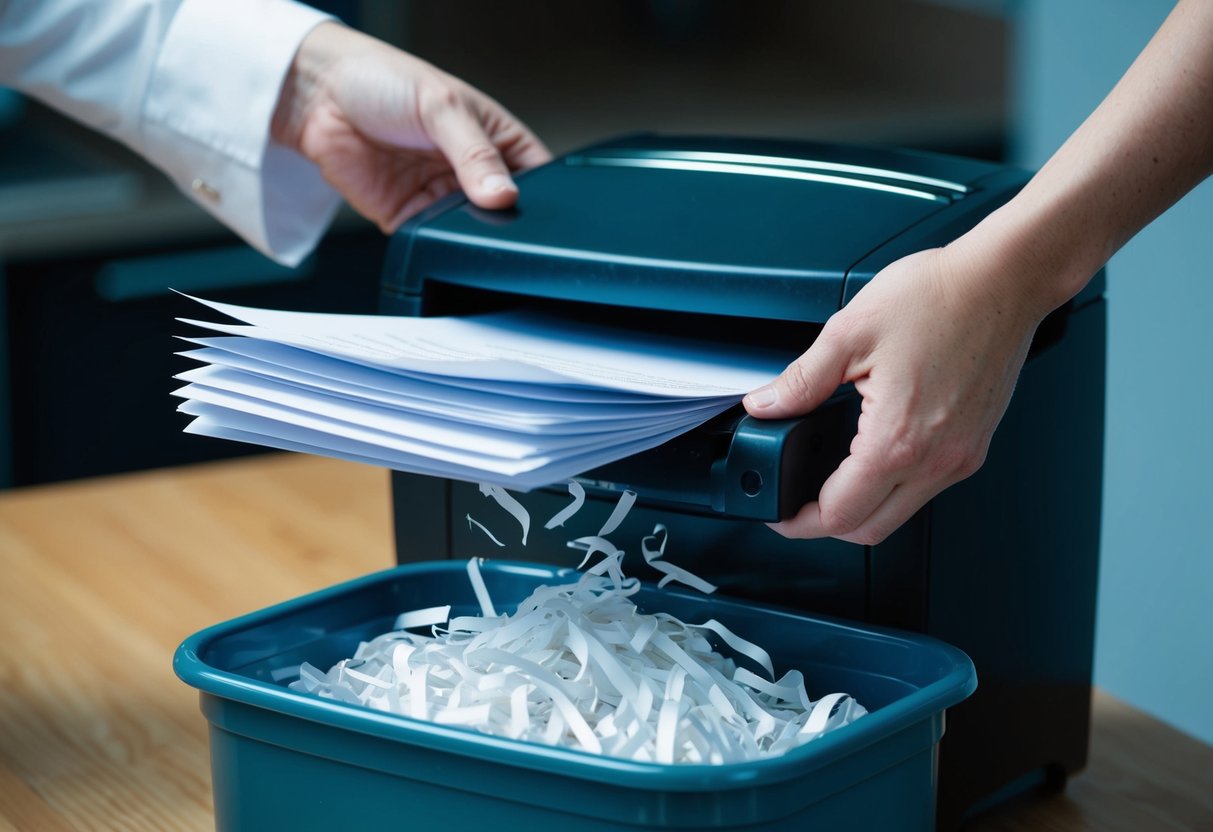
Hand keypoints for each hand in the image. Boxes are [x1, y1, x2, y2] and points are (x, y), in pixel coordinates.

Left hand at [272, 22, 550, 231]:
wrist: (320, 96)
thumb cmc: (383, 81)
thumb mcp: (441, 105)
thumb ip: (474, 152)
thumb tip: (502, 193)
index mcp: (496, 140)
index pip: (537, 176)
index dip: (543, 195)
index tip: (535, 204)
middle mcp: (473, 173)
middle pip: (506, 213)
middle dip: (502, 219)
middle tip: (494, 213)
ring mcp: (442, 198)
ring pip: (470, 233)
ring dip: (467, 233)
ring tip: (458, 214)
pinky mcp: (410, 219)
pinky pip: (431, 242)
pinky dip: (433, 243)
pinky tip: (430, 226)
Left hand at [743, 244, 1045, 543]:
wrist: (1003, 280)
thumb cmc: (940, 297)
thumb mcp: (849, 333)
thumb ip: (801, 380)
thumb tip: (766, 405)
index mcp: (898, 439)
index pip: (839, 514)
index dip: (797, 522)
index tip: (778, 514)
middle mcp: (936, 460)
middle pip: (869, 529)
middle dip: (825, 525)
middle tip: (795, 504)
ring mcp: (961, 457)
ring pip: (900, 514)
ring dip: (862, 508)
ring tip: (829, 480)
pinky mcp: (974, 447)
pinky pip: (925, 489)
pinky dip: (892, 488)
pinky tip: (871, 456)